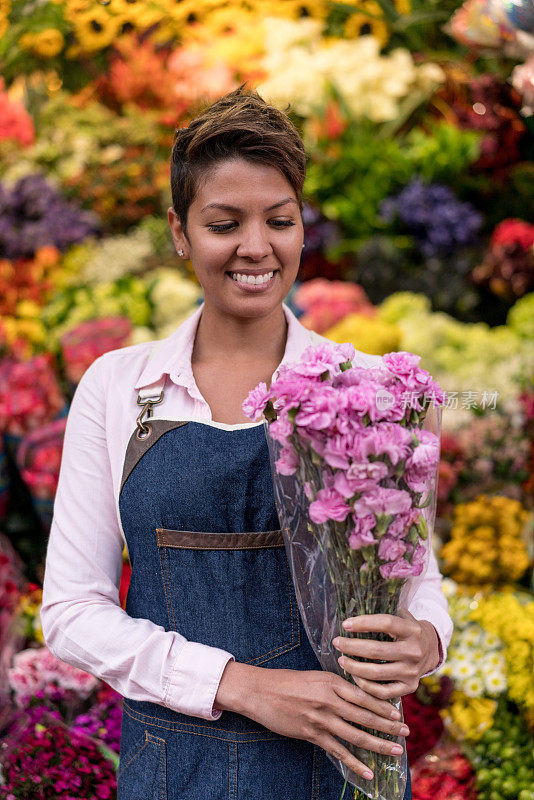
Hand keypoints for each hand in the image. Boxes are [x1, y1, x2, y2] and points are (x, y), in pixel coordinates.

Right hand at [215, 661, 409, 781]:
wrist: (260, 691)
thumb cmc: (286, 682)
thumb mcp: (315, 677)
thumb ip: (335, 686)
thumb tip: (357, 695)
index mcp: (331, 681)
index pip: (364, 695)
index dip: (383, 706)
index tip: (398, 713)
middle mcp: (329, 699)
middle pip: (365, 715)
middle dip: (389, 726)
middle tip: (407, 732)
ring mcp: (321, 718)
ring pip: (356, 734)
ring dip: (379, 745)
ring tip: (396, 751)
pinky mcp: (311, 734)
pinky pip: (338, 751)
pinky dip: (355, 763)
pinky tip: (368, 771)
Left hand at [332, 606, 440, 699]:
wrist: (431, 650)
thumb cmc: (407, 630)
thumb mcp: (402, 615)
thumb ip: (385, 610)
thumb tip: (355, 605)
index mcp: (412, 629)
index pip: (386, 623)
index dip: (363, 623)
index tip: (345, 624)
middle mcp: (414, 651)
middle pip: (376, 650)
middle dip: (351, 646)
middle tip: (336, 643)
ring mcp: (413, 671)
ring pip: (376, 673)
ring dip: (354, 667)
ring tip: (341, 660)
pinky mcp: (410, 687)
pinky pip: (383, 692)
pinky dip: (365, 686)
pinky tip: (354, 676)